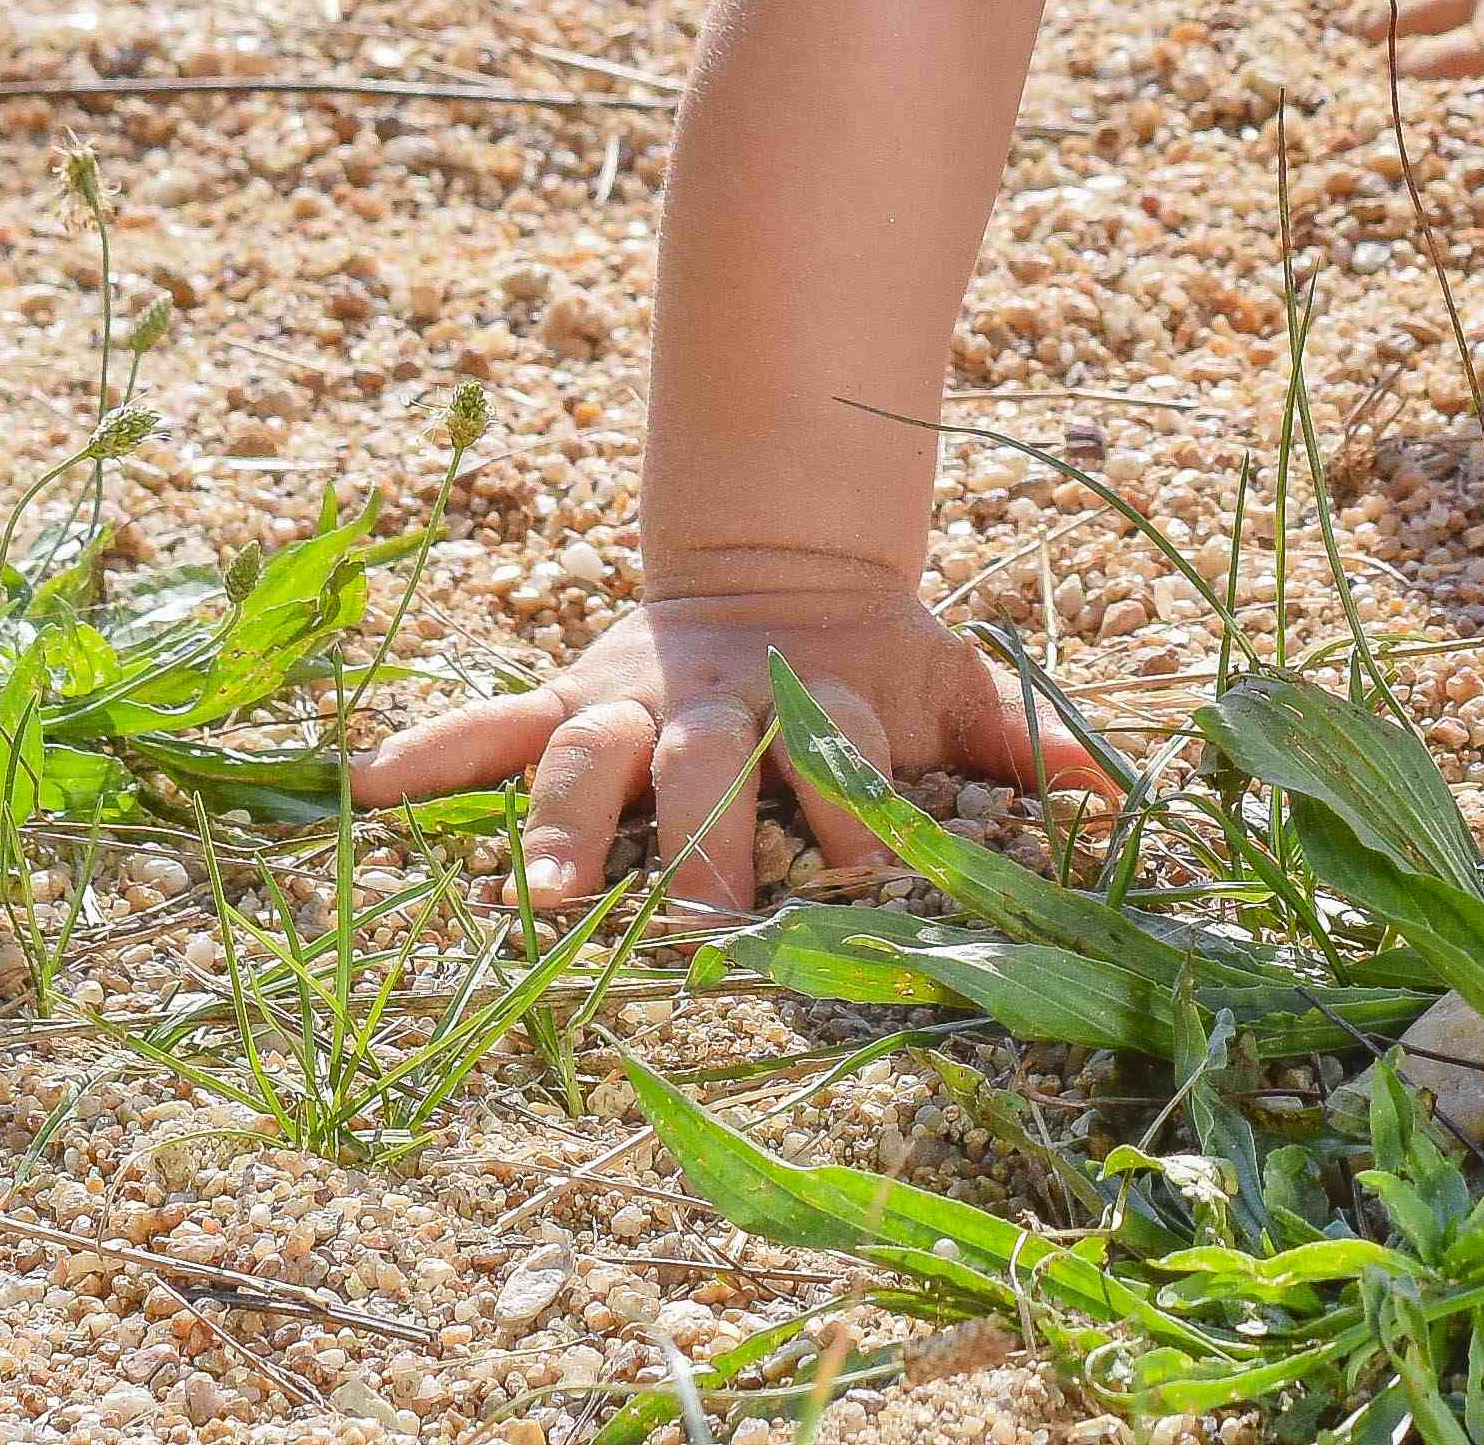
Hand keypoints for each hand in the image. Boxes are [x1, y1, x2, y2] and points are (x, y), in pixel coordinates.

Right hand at [348, 568, 1108, 911]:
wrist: (779, 564)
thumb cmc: (873, 661)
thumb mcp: (957, 687)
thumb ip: (1029, 742)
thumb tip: (1120, 795)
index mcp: (820, 700)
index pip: (841, 756)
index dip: (855, 811)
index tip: (866, 872)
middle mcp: (718, 705)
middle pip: (711, 768)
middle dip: (710, 838)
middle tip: (707, 919)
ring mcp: (632, 702)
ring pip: (588, 758)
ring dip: (564, 825)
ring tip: (541, 898)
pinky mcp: (568, 704)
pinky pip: (490, 728)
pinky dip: (430, 753)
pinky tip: (362, 787)